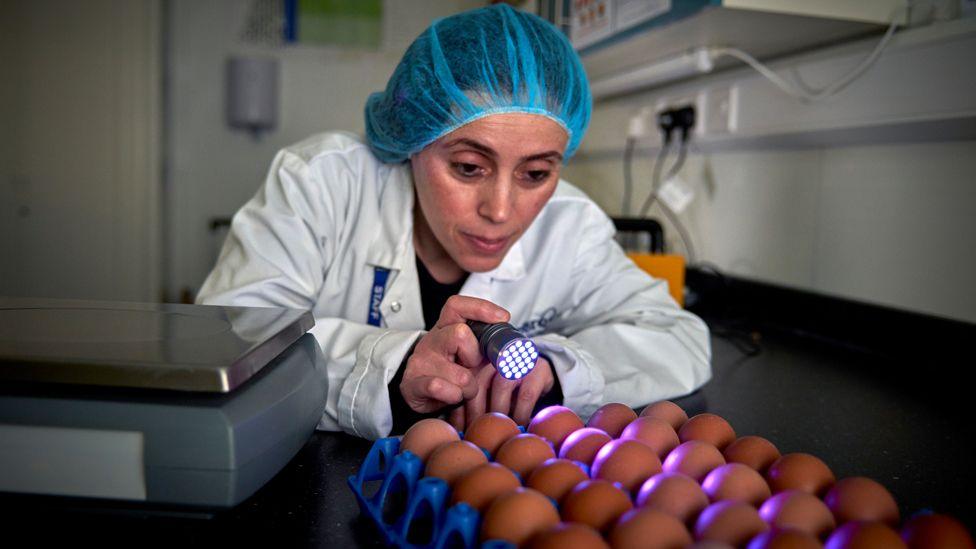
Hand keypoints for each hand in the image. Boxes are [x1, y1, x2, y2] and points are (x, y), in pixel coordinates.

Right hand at [400, 296, 509, 413]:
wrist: (419, 393)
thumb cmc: (451, 371)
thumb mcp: (469, 354)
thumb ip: (487, 345)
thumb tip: (518, 347)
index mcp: (446, 327)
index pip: (457, 306)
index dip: (481, 308)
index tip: (503, 318)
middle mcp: (432, 340)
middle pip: (460, 334)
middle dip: (474, 356)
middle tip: (472, 367)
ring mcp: (421, 360)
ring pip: (460, 374)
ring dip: (469, 388)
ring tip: (463, 390)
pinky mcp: (413, 382)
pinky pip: (440, 388)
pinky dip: (453, 396)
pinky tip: (452, 397)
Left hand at [448, 356, 554, 429]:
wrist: (540, 371)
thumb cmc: (509, 388)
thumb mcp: (489, 390)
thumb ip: (473, 401)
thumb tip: (456, 427)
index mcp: (479, 360)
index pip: (464, 384)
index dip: (459, 408)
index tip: (458, 429)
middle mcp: (497, 357)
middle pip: (479, 383)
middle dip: (476, 412)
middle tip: (477, 434)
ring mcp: (518, 361)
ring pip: (502, 386)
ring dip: (498, 412)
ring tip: (497, 430)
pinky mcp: (538, 370)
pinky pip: (526, 395)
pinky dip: (520, 414)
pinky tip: (518, 427)